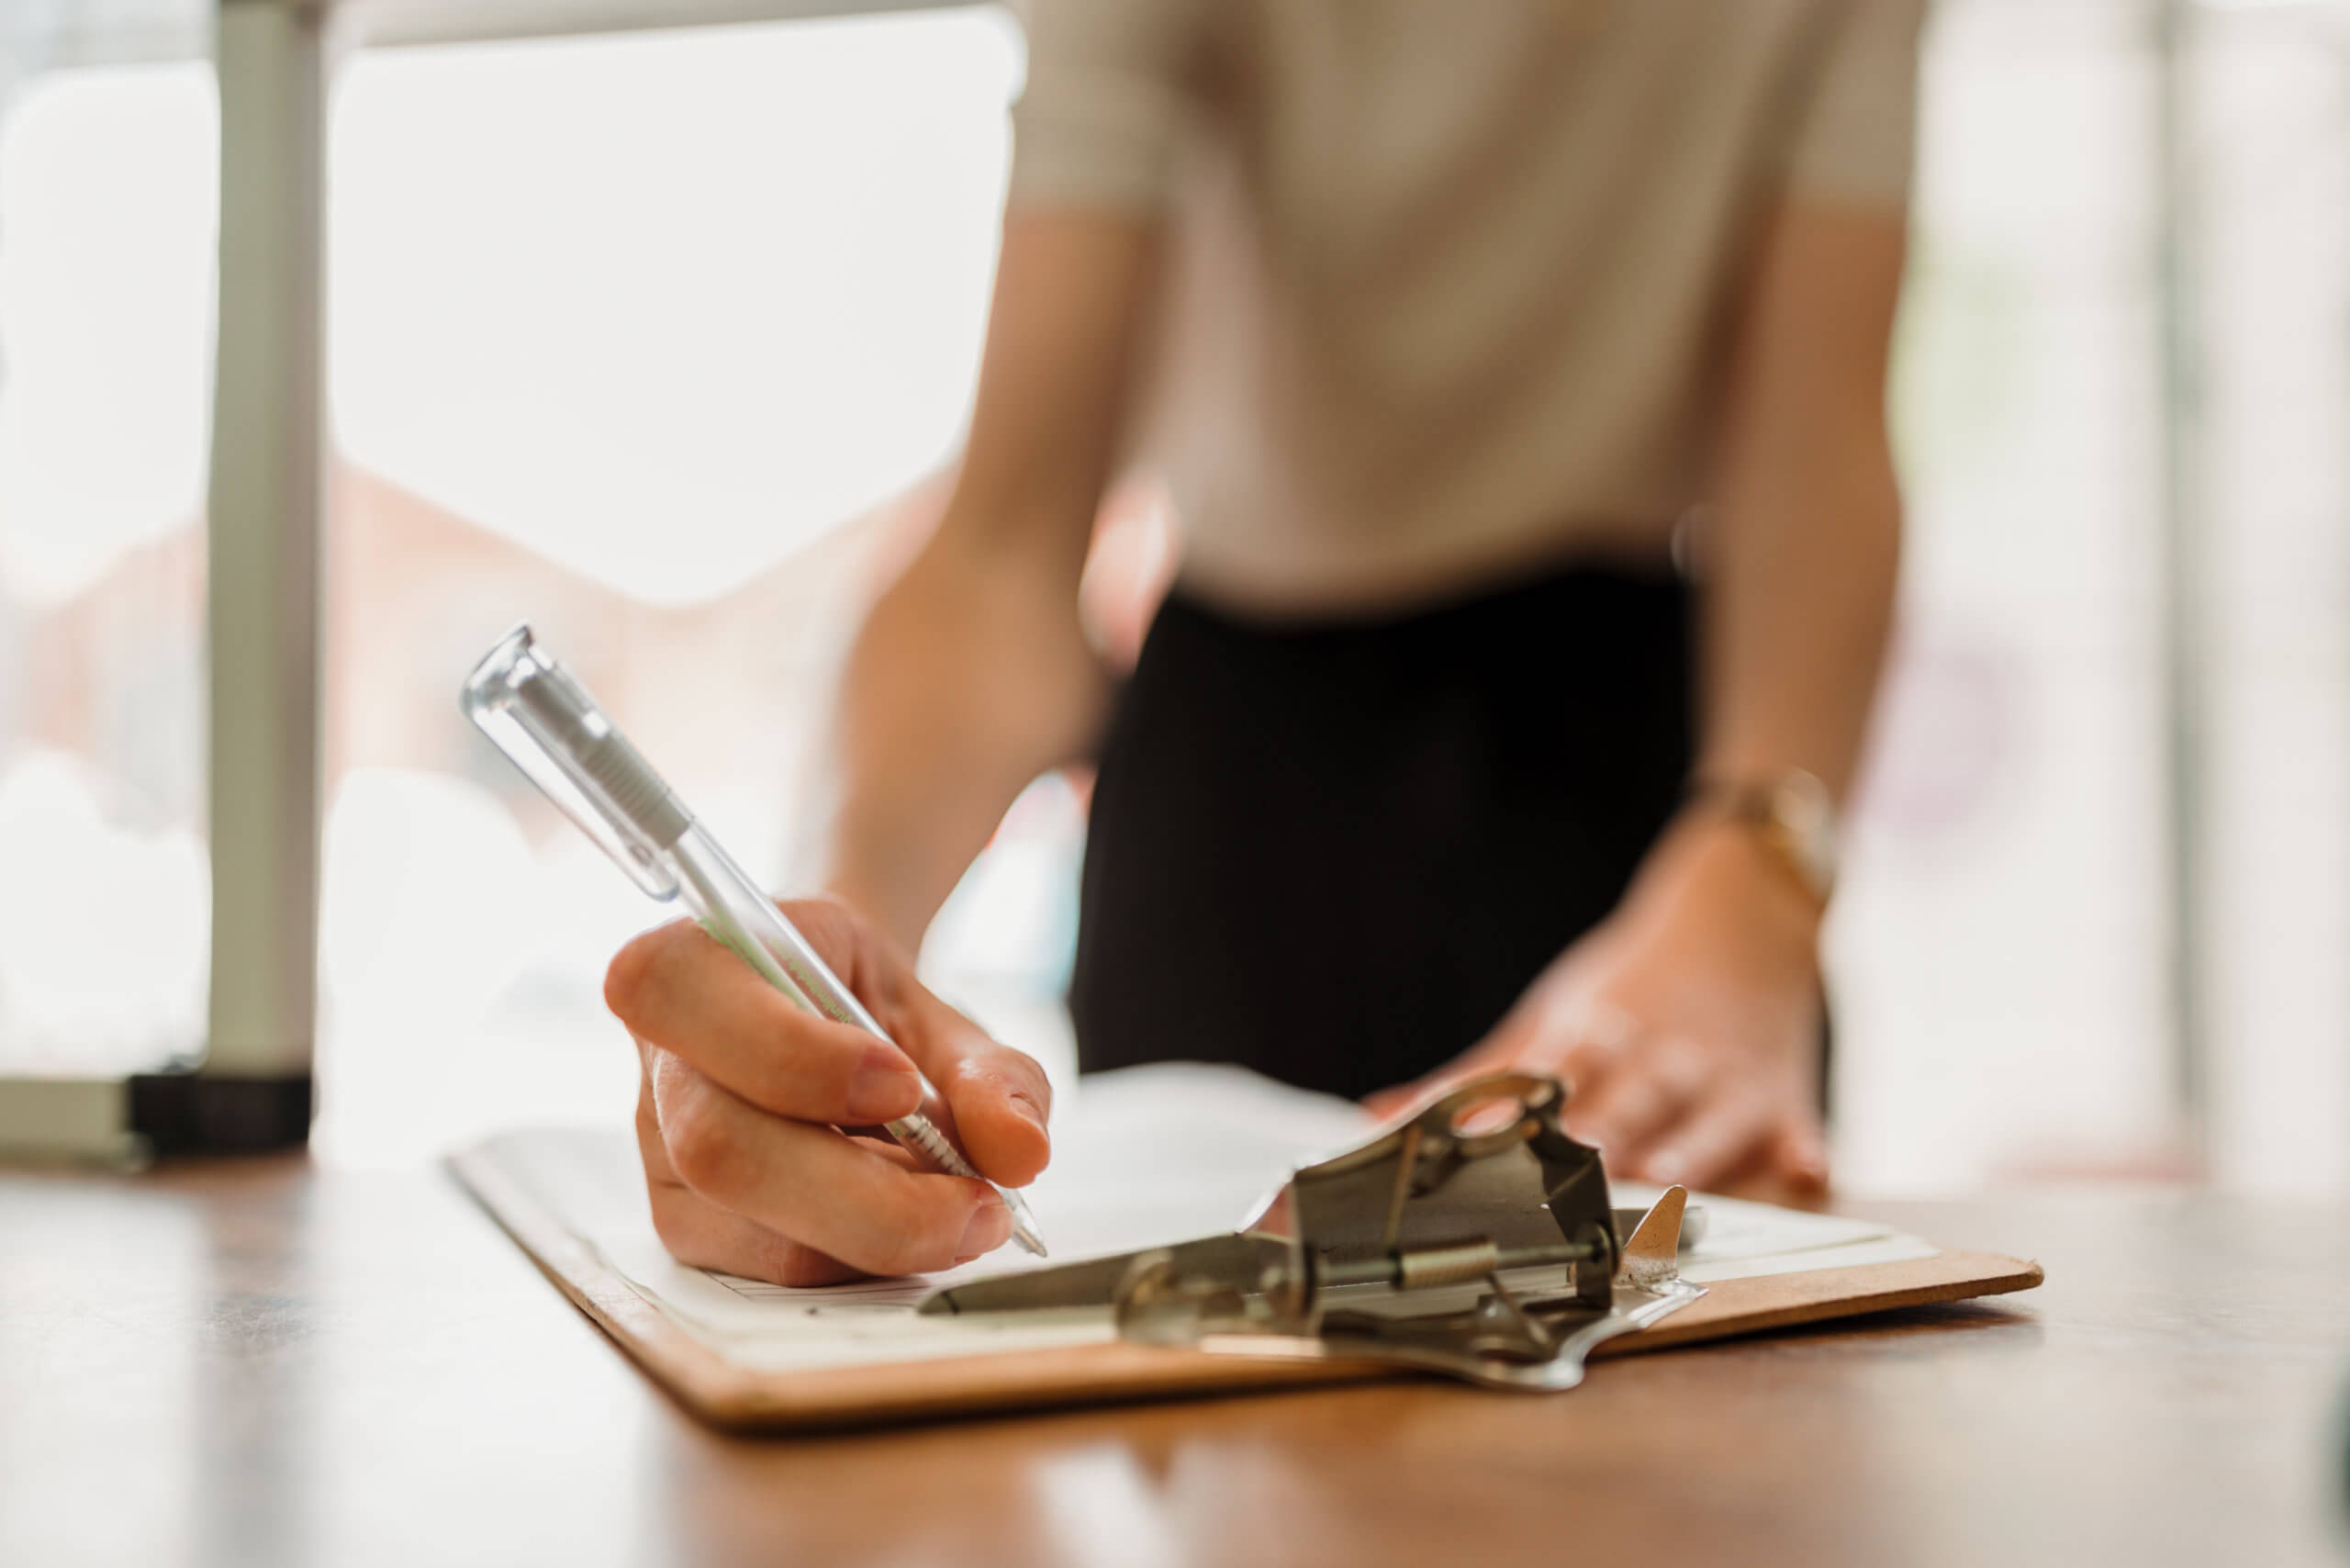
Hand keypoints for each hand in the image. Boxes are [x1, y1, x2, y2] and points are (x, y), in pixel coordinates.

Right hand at [604, 897, 1051, 1284]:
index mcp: (695, 962)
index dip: (789, 1050)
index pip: (682, 992)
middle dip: (864, 1193)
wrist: (841, 1032)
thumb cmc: (873, 1014)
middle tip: (978, 1200)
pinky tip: (912, 1219)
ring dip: (878, 1233)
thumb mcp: (940, 1016)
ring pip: (748, 1223)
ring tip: (966, 1207)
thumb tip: (1019, 1151)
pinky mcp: (690, 1227)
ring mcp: (662, 1154)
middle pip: (718, 1144)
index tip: (902, 1083)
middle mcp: (658, 1061)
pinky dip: (863, 1257)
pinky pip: (771, 1266)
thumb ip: (990, 1074)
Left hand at [1363, 817, 1830, 1199]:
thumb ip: (1473, 1074)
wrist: (1740, 916)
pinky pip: (1796, 1125)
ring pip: (1705, 1115)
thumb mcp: (1548, 1018)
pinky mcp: (1780, 1095)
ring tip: (1663, 1180)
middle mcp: (1656, 1056)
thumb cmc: (1627, 986)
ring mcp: (1721, 1076)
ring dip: (1689, 1146)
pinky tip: (1807, 1172)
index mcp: (1589, 1034)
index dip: (1515, 1114)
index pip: (1545, 1077)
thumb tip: (1380, 1116)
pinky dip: (1802, 1148)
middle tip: (1570, 1179)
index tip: (1485, 1155)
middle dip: (1599, 1136)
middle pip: (1624, 1099)